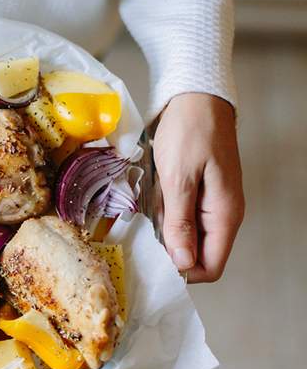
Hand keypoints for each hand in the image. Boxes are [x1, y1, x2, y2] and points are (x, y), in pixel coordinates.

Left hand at [153, 93, 243, 282]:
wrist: (196, 98)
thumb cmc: (190, 132)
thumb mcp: (178, 179)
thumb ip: (180, 222)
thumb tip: (183, 263)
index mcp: (224, 215)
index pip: (211, 267)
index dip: (183, 271)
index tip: (155, 260)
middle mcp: (222, 214)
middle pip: (197, 253)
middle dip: (169, 248)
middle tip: (144, 229)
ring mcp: (212, 203)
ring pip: (186, 234)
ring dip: (164, 228)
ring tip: (147, 207)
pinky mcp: (199, 192)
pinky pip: (182, 215)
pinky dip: (165, 212)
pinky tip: (151, 197)